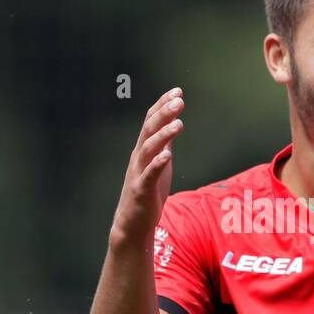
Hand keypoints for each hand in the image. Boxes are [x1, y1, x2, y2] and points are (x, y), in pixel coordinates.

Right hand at [111, 87, 184, 245]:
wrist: (133, 223)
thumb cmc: (148, 192)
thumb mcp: (159, 163)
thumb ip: (164, 144)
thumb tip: (173, 122)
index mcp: (143, 149)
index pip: (151, 120)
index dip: (162, 105)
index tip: (177, 91)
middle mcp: (138, 157)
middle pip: (149, 129)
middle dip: (164, 113)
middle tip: (179, 100)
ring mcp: (138, 173)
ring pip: (148, 148)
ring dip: (163, 134)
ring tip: (179, 122)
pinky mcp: (141, 190)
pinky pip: (148, 174)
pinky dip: (157, 163)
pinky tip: (167, 155)